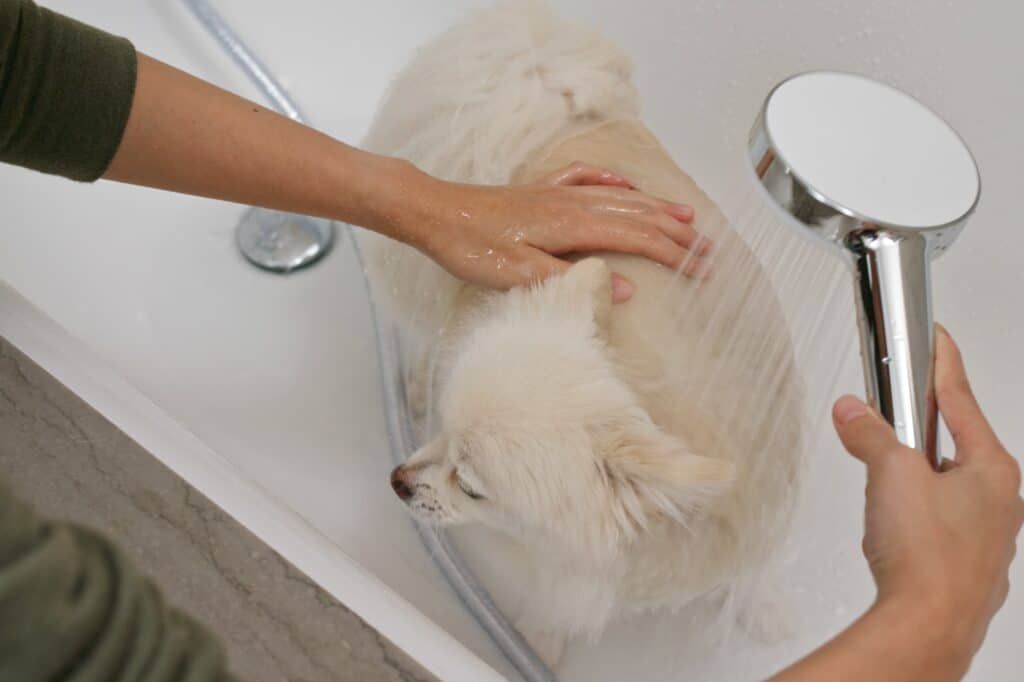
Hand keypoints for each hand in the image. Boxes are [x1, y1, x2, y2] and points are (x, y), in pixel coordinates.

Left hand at [407, 162, 711, 300]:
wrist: (435, 212)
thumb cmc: (472, 247)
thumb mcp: (521, 275)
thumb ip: (574, 280)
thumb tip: (626, 288)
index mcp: (571, 226)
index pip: (634, 238)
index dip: (670, 252)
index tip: (699, 266)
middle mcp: (571, 203)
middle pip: (635, 214)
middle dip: (675, 231)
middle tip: (707, 247)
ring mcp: (557, 193)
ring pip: (618, 197)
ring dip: (654, 206)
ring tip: (686, 214)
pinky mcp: (540, 191)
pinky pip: (586, 179)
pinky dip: (612, 181)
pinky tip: (624, 184)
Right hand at [832, 325, 1022, 667]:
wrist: (928, 626)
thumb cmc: (927, 557)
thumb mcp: (890, 474)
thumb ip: (870, 435)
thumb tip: (854, 412)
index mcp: (992, 468)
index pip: (962, 398)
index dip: (943, 363)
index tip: (937, 340)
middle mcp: (999, 499)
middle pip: (952, 442)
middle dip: (915, 429)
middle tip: (887, 415)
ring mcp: (985, 533)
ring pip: (943, 484)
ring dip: (910, 476)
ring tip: (881, 483)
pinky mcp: (963, 561)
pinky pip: (936, 520)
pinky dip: (912, 512)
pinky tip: (890, 524)